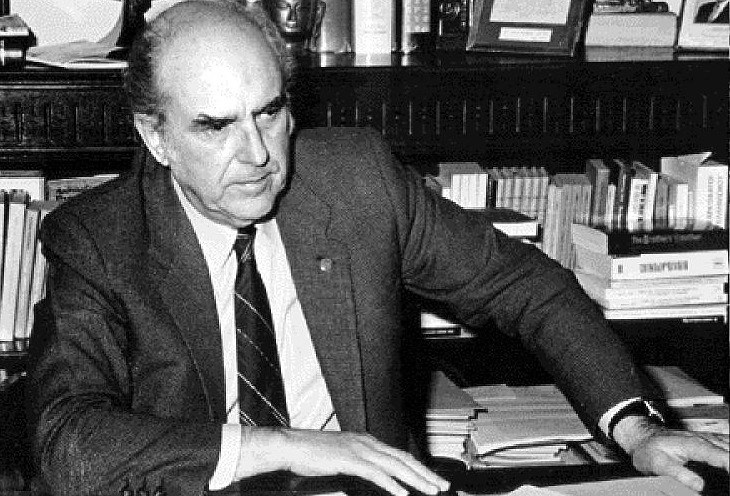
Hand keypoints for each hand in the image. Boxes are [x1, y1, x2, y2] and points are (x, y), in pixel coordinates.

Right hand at [235, 427, 450, 495]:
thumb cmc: (310, 453)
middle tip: (442, 486)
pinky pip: (376, 474)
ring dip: (416, 479)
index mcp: (366, 440)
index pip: (398, 454)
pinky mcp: (349, 460)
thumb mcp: (339, 457)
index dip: (417, 467)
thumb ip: (357, 464)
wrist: (289, 445)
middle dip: (425, 473)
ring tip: (431, 490)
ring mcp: (359, 449)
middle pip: (403, 458)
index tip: (431, 478)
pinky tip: (402, 494)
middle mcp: (367, 442)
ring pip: (395, 465)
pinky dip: (392, 484)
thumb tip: (371, 475)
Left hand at [613, 416, 728, 491]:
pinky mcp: (706, 441)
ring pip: (727, 444)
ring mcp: (705, 439)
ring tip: (728, 471)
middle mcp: (702, 439)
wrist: (643, 438)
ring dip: (729, 457)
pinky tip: (726, 462)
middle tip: (729, 482)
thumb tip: (699, 485)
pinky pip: (724, 444)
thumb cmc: (649, 450)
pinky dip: (727, 453)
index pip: (722, 456)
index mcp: (694, 445)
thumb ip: (679, 474)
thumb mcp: (659, 464)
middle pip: (727, 450)